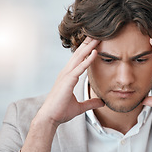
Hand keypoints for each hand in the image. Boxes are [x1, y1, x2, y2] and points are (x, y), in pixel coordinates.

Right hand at [21, 37, 103, 151]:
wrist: (50, 118)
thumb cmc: (61, 111)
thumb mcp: (80, 107)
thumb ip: (90, 103)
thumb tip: (102, 102)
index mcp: (68, 76)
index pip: (79, 59)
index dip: (87, 49)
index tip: (95, 41)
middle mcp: (66, 73)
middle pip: (79, 54)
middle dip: (88, 43)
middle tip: (98, 33)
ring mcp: (66, 75)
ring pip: (79, 57)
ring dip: (89, 46)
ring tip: (98, 37)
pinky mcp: (67, 81)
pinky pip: (79, 68)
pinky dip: (88, 60)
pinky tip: (95, 52)